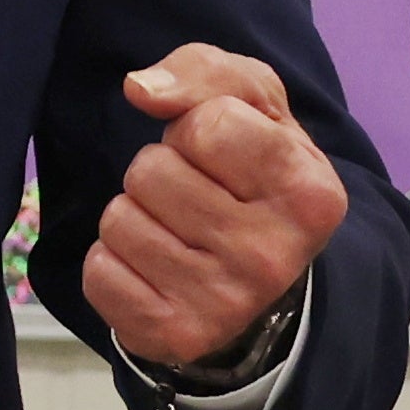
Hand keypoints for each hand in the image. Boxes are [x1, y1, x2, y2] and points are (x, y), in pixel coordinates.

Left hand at [87, 47, 345, 375]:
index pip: (207, 126)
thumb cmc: (251, 172)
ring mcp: (224, 305)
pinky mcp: (174, 336)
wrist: (258, 278)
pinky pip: (99, 271)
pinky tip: (154, 268)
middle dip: (161, 172)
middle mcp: (273, 257)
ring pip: (119, 219)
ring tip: (175, 230)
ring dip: (135, 214)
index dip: (197, 129)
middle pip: (151, 172)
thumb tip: (140, 89)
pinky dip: (114, 262)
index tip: (221, 156)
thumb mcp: (252, 105)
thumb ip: (204, 73)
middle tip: (195, 196)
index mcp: (311, 194)